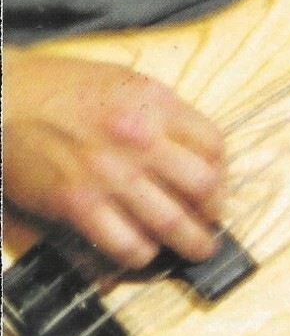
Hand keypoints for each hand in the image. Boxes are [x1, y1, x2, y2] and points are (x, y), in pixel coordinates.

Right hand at [3, 49, 224, 268]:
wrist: (4, 98)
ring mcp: (110, 173)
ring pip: (171, 221)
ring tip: (194, 249)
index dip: (222, 172)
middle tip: (211, 223)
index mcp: (156, 104)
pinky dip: (141, 253)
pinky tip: (143, 251)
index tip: (217, 187)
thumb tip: (193, 148)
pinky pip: (126, 242)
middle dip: (213, 211)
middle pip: (203, 186)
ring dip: (190, 242)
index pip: (214, 145)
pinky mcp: (78, 203)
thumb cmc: (61, 87)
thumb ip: (162, 111)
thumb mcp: (125, 82)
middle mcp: (140, 138)